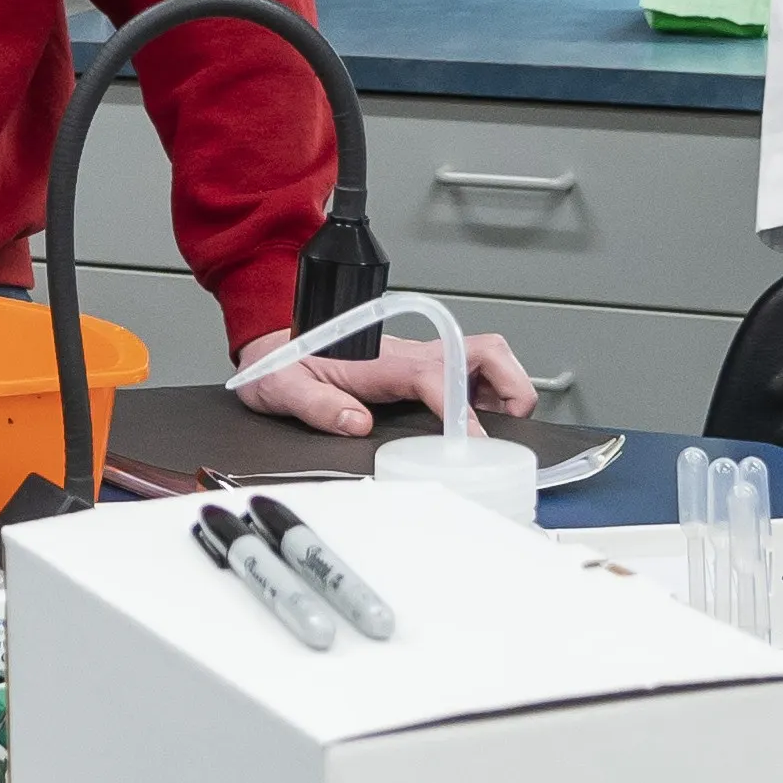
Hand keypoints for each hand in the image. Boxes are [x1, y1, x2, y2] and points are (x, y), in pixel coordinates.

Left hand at [230, 326, 538, 437]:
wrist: (272, 341)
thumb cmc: (281, 363)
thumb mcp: (283, 387)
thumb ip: (316, 405)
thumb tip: (355, 423)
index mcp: (380, 361)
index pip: (435, 376)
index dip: (460, 409)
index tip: (473, 440)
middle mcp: (408, 353)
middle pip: (483, 350)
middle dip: (511, 385)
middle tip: (506, 426)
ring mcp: (417, 357)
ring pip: (484, 354)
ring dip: (505, 386)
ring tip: (498, 425)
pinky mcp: (418, 366)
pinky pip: (468, 368)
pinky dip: (487, 390)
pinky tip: (475, 417)